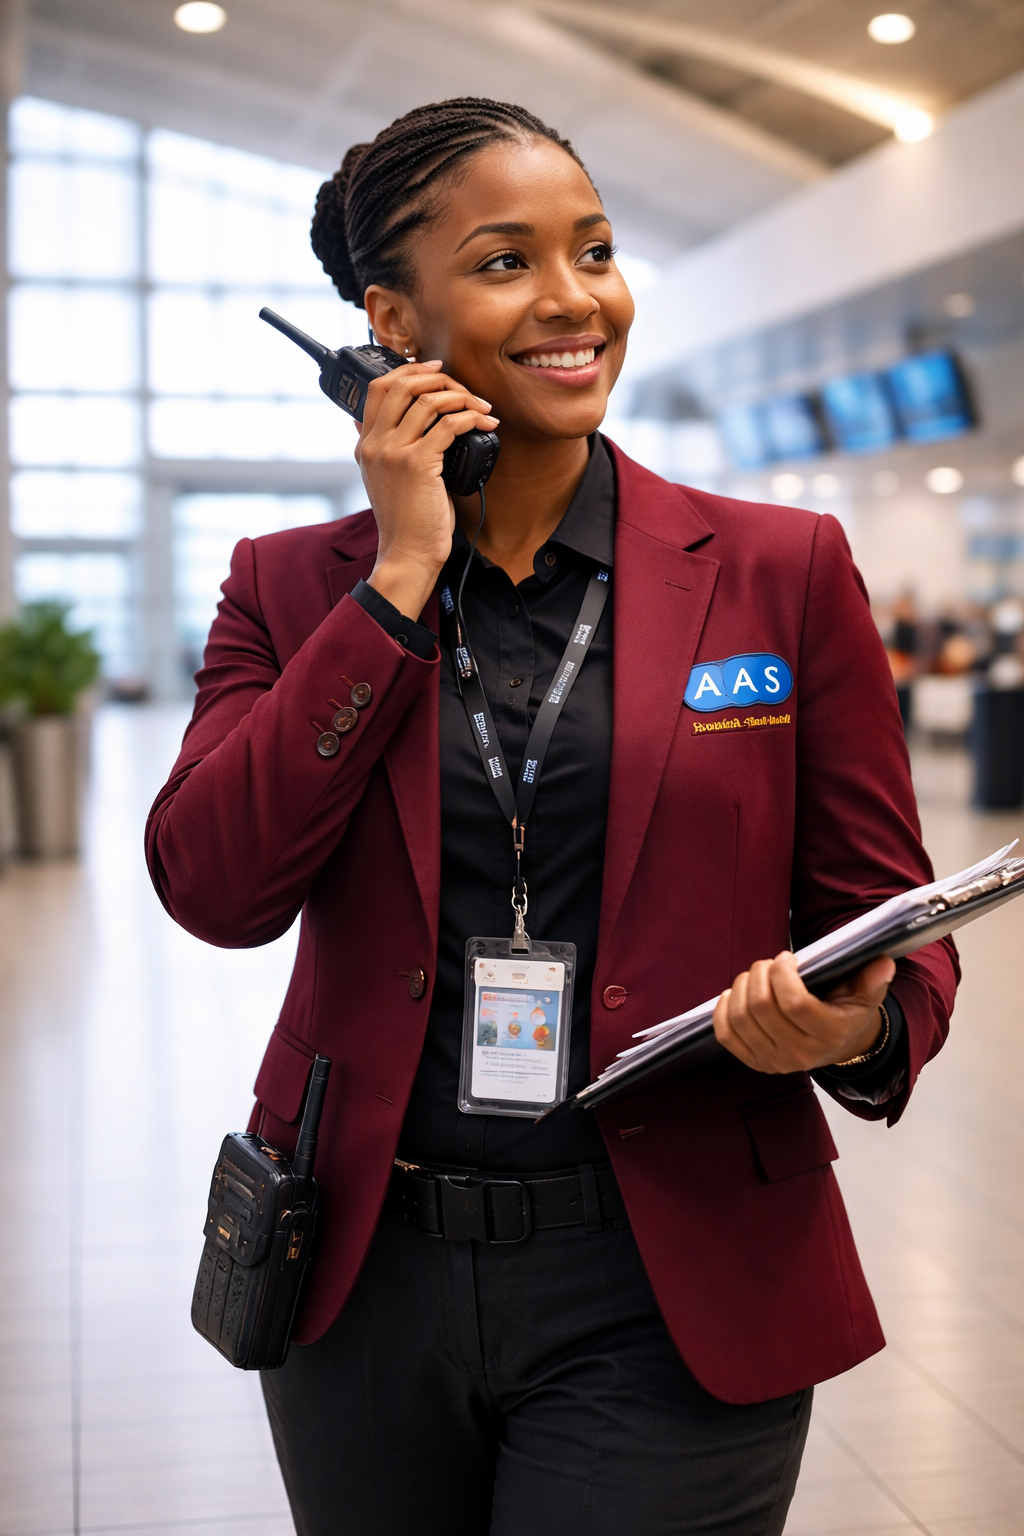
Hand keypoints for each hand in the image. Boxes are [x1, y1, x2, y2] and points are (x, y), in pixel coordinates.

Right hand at [355, 362, 497, 619]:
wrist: (407, 554)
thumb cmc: (406, 521)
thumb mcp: (385, 480)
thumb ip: (387, 450)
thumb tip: (398, 424)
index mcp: (366, 444)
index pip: (378, 388)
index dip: (408, 370)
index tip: (435, 370)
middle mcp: (376, 443)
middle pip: (402, 385)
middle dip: (437, 378)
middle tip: (462, 386)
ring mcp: (394, 452)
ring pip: (428, 401)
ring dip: (462, 397)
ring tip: (482, 407)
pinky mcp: (418, 463)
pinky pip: (449, 425)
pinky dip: (472, 418)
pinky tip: (486, 423)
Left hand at [712, 951, 894, 1074]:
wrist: (838, 1046)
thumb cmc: (846, 1013)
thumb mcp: (866, 996)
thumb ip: (873, 980)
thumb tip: (883, 963)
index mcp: (829, 1034)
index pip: (794, 1003)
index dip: (783, 974)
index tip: (787, 957)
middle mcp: (801, 1054)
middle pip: (762, 1006)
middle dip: (759, 973)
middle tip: (768, 964)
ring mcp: (775, 1062)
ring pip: (741, 1017)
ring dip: (741, 986)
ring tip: (755, 975)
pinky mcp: (755, 1063)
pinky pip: (727, 1035)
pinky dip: (723, 1010)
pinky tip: (733, 994)